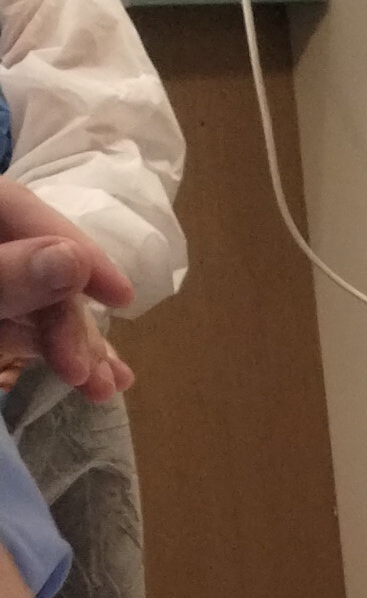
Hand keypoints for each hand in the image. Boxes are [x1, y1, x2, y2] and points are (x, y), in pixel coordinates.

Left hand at [0, 195, 130, 396]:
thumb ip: (5, 276)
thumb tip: (72, 260)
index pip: (20, 209)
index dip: (75, 250)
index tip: (124, 298)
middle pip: (34, 264)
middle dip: (70, 320)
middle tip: (92, 375)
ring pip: (34, 301)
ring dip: (74, 344)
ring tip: (105, 387)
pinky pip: (23, 324)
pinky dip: (55, 350)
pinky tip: (94, 378)